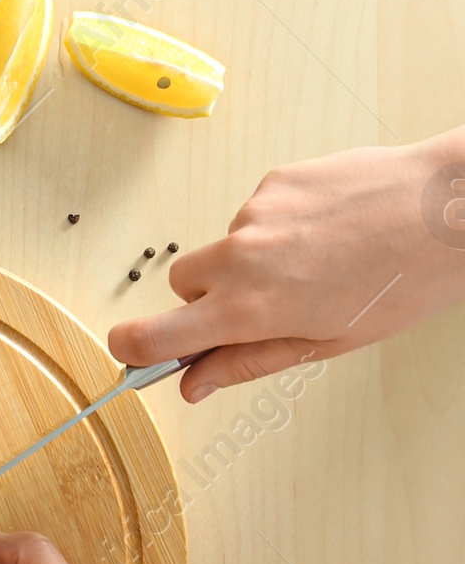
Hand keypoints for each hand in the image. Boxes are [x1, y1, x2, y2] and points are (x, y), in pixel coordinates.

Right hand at [108, 129, 464, 401]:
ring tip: (318, 263)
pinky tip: (327, 232)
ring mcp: (256, 213)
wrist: (446, 210)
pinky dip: (280, 227)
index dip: (133, 349)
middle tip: (258, 309)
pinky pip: (257, 213)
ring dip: (253, 261)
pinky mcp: (276, 181)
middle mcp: (241, 257)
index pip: (156, 335)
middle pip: (182, 286)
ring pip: (227, 247)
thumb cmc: (404, 280)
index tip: (130, 354)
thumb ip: (250, 361)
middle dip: (205, 301)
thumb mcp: (327, 343)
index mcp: (250, 310)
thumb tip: (197, 383)